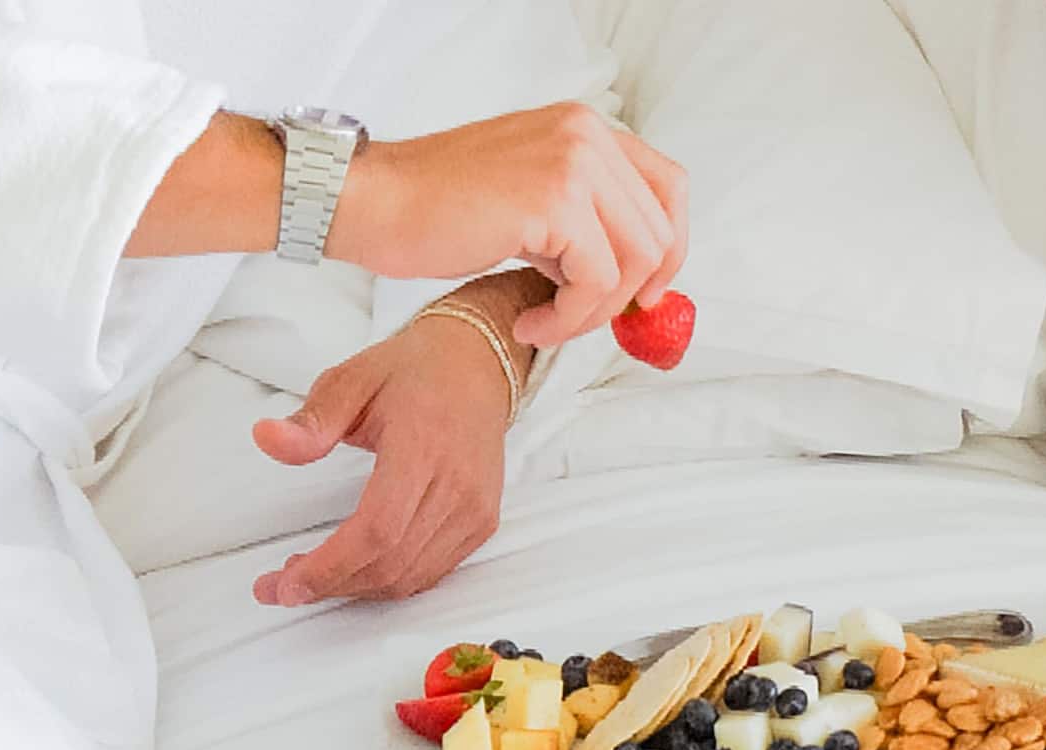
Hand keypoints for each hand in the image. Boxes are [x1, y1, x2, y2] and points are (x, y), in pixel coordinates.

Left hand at [249, 316, 508, 604]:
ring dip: (356, 589)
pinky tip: (355, 569)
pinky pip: (432, 572)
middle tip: (282, 586)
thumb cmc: (413, 374)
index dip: (330, 567)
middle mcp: (457, 486)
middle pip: (390, 563)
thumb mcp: (352, 380)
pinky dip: (388, 582)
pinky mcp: (482, 522)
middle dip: (330, 585)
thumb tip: (268, 439)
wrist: (476, 368)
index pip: (377, 529)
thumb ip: (312, 420)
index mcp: (423, 448)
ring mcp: (475, 509)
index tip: (287, 584)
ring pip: (410, 577)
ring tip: (311, 575)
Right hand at [332, 103, 688, 346]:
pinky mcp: (555, 202)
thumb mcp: (533, 199)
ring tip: (547, 322)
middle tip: (581, 318)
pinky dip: (569, 320)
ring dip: (594, 312)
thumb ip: (586, 222)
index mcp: (586, 128)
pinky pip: (596, 283)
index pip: (670, 189)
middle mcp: (587, 135)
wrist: (375, 203)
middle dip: (628, 293)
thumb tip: (640, 280)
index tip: (646, 292)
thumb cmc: (439, 208)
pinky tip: (532, 324)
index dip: (671, 250)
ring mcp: (574, 163)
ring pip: (636, 263)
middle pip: (660, 234)